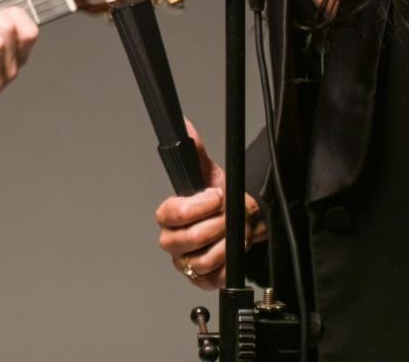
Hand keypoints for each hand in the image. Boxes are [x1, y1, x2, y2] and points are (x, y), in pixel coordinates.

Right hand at [154, 122, 261, 289]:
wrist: (239, 224)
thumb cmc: (220, 202)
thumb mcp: (211, 174)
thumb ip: (196, 151)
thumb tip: (187, 128)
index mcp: (169, 216)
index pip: (171, 213)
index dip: (198, 206)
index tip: (216, 196)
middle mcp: (172, 241)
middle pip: (190, 239)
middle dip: (218, 224)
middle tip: (230, 215)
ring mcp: (185, 263)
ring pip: (203, 260)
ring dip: (227, 244)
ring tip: (236, 232)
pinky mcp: (200, 280)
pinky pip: (213, 278)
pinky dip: (228, 265)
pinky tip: (233, 250)